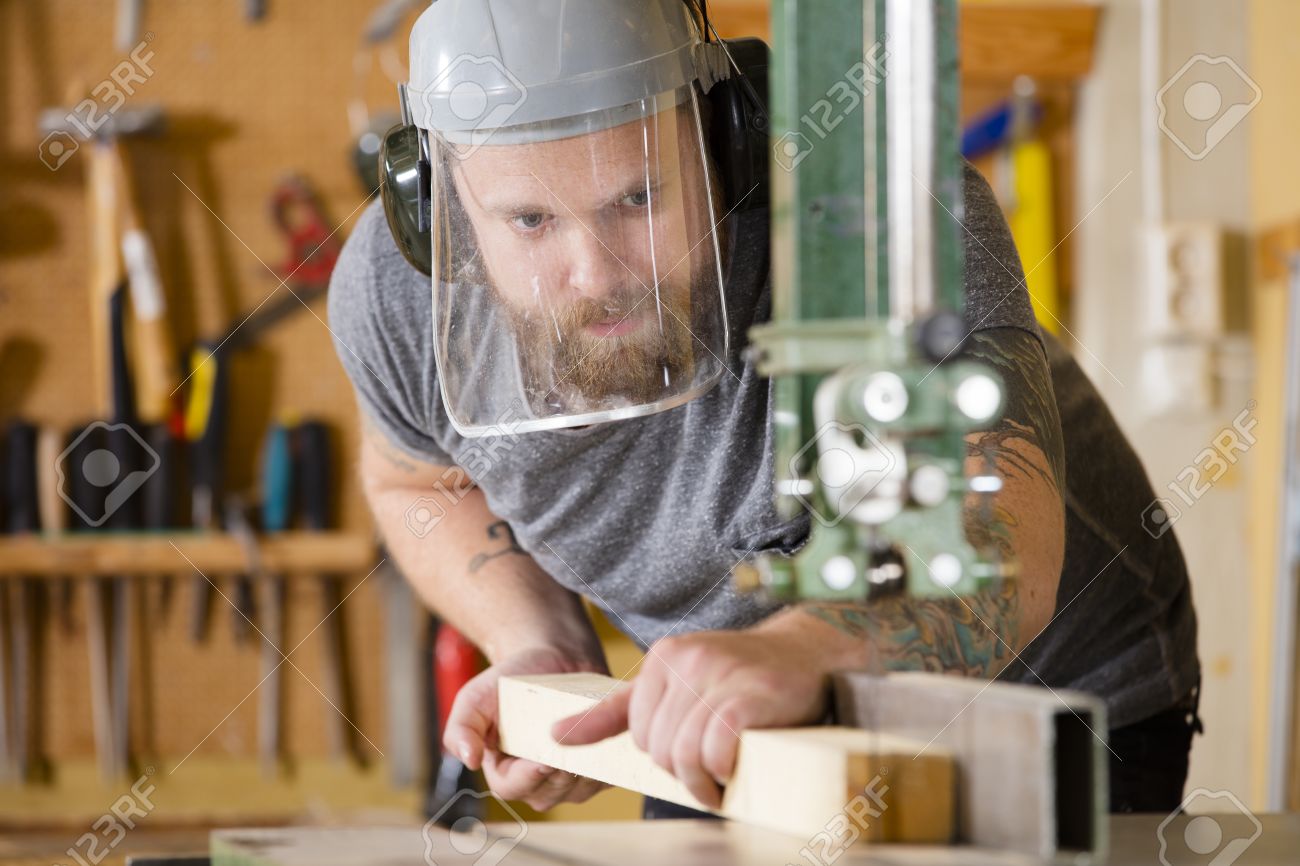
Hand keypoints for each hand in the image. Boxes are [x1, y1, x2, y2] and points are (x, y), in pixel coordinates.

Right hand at [442, 645, 610, 810]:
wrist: (553, 660)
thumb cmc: (511, 680)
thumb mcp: (475, 697)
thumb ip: (460, 728)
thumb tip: (467, 760)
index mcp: (503, 773)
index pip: (514, 787)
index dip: (528, 777)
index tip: (543, 760)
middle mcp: (537, 784)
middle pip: (550, 790)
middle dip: (561, 771)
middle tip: (573, 747)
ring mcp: (569, 781)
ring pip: (580, 787)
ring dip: (587, 767)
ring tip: (592, 741)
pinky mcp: (597, 769)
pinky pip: (605, 775)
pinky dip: (608, 761)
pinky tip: (608, 739)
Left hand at [550, 624, 834, 808]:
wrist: (810, 655)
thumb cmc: (743, 677)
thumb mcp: (678, 684)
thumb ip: (616, 711)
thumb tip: (555, 734)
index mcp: (665, 657)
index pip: (639, 732)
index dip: (665, 753)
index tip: (691, 753)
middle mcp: (688, 660)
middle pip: (659, 748)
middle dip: (685, 770)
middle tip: (713, 768)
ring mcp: (719, 676)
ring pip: (684, 754)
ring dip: (704, 780)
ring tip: (724, 775)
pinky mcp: (748, 697)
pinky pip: (715, 751)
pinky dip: (724, 772)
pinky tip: (738, 768)